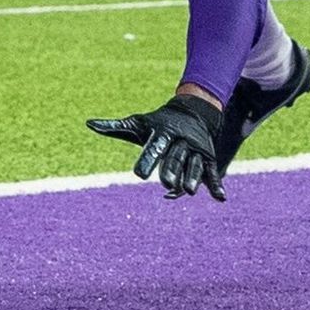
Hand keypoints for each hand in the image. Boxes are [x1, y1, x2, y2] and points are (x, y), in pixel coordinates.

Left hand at [87, 93, 225, 200]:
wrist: (194, 110)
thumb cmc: (160, 122)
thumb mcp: (139, 124)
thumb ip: (115, 127)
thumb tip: (89, 123)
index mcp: (163, 133)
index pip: (155, 147)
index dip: (148, 159)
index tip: (138, 174)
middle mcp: (181, 141)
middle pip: (175, 157)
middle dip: (171, 169)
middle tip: (165, 183)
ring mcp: (196, 150)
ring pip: (194, 165)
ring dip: (192, 178)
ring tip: (189, 191)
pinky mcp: (208, 157)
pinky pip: (212, 172)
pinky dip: (216, 185)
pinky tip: (220, 198)